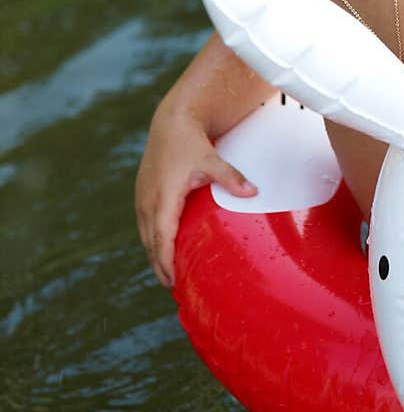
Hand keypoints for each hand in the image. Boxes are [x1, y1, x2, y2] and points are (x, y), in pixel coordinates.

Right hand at [135, 107, 256, 288]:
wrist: (171, 122)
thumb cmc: (191, 143)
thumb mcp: (212, 160)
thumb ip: (231, 178)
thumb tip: (253, 192)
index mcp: (163, 197)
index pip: (162, 238)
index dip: (166, 262)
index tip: (174, 281)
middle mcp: (148, 201)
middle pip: (151, 244)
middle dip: (160, 267)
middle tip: (175, 288)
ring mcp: (142, 199)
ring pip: (146, 236)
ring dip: (155, 256)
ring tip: (169, 277)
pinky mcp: (142, 195)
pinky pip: (145, 226)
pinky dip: (152, 242)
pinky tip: (163, 250)